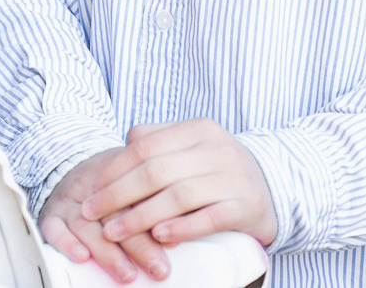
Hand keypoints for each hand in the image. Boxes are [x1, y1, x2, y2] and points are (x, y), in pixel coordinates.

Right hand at [39, 147, 172, 283]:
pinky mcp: (51, 213)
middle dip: (138, 245)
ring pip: (86, 224)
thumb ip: (157, 196)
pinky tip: (81, 256)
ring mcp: (71, 201)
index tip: (173, 243)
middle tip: (158, 268)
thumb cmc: (114, 180)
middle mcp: (94, 189)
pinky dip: (65, 242)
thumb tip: (184, 223)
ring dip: (106, 252)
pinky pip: (53, 228)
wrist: (74, 163)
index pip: (138, 196)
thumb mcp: (138, 178)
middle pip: (115, 214)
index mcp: (120, 177)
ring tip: (126, 273)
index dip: (155, 219)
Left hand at [79, 120, 278, 249]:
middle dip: (117, 194)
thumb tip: (122, 147)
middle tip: (92, 214)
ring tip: (115, 232)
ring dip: (141, 216)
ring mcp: (233, 177)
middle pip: (155, 171)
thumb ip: (159, 140)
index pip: (144, 146)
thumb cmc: (220, 170)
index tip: (90, 191)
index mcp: (198, 129)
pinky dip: (183, 227)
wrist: (275, 187)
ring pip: (178, 195)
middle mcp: (216, 149)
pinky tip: (160, 237)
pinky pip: (210, 217)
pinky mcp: (246, 206)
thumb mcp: (193, 146)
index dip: (113, 170)